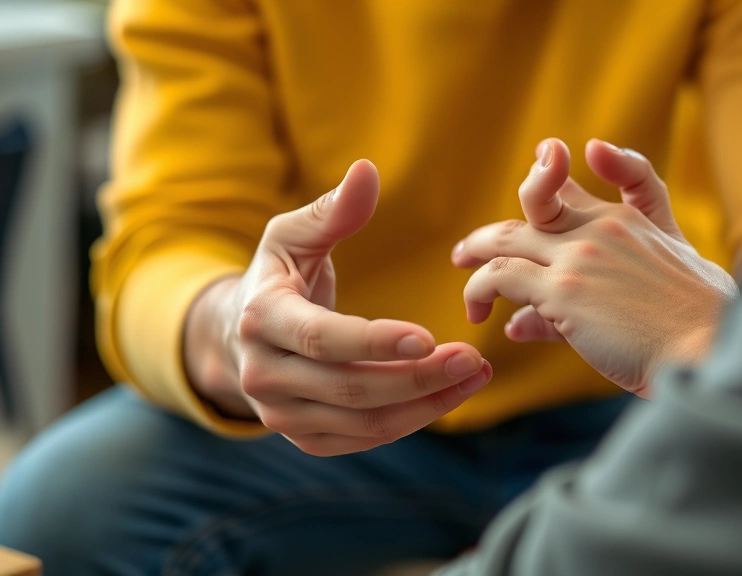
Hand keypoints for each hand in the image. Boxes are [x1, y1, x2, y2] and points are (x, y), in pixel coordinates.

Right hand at [185, 160, 491, 455]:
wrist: (238, 336)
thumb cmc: (278, 276)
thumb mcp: (291, 236)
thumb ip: (333, 210)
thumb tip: (367, 170)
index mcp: (260, 319)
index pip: (322, 339)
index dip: (375, 341)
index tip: (430, 337)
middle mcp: (263, 375)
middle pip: (351, 388)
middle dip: (419, 378)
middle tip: (473, 359)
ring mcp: (280, 414)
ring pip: (363, 422)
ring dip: (426, 405)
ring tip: (475, 376)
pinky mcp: (304, 437)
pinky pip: (363, 439)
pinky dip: (410, 421)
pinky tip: (449, 395)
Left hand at [452, 139, 735, 397]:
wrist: (709, 348)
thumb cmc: (697, 329)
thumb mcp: (664, 295)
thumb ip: (595, 294)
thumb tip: (521, 321)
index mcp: (633, 220)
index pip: (578, 188)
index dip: (553, 179)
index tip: (537, 176)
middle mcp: (602, 227)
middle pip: (535, 204)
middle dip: (499, 226)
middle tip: (470, 248)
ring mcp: (580, 255)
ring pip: (507, 238)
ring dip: (477, 251)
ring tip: (462, 268)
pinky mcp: (563, 289)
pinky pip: (500, 276)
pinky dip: (479, 289)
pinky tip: (477, 312)